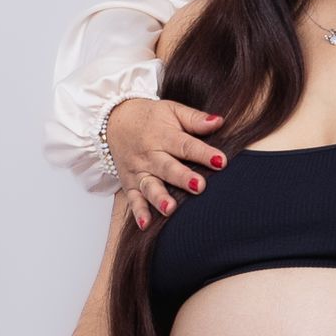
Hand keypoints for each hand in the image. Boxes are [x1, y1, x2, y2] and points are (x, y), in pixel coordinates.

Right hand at [106, 98, 223, 229]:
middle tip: (199, 186)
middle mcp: (150, 154)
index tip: (221, 161)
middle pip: (168, 168)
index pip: (186, 145)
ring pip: (150, 186)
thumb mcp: (172, 110)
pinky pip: (133, 200)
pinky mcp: (129, 184)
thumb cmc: (150, 117)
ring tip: (171, 209)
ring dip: (159, 198)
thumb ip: (195, 118)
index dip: (204, 153)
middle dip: (182, 178)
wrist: (114, 120)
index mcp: (164, 135)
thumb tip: (219, 121)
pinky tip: (146, 224)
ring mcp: (139, 171)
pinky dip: (139, 212)